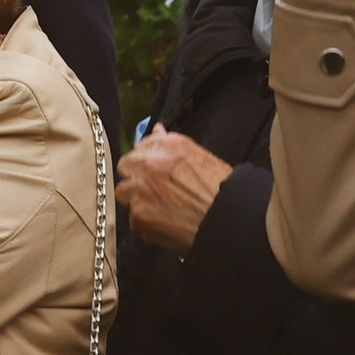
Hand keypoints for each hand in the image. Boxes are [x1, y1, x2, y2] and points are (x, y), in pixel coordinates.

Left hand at [115, 125, 232, 254]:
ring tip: (161, 209)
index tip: (152, 170)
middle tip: (153, 190)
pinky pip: (134, 220)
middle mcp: (151, 163)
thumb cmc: (222, 191)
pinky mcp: (140, 215)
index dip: (146, 160)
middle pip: (126, 166)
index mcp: (169, 145)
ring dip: (138, 200)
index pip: (140, 147)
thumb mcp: (200, 157)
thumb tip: (157, 129)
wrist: (230, 220)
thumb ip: (171, 145)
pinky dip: (147, 224)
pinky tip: (166, 224)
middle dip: (135, 177)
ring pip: (124, 193)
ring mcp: (142, 190)